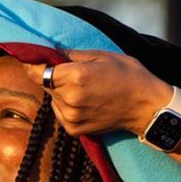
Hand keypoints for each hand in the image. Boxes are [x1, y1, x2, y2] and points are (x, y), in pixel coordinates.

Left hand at [26, 50, 171, 136]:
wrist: (146, 106)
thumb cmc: (128, 76)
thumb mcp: (101, 56)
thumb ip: (71, 54)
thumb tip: (48, 52)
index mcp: (75, 77)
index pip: (37, 71)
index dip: (33, 64)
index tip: (35, 60)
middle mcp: (69, 98)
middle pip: (45, 84)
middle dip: (53, 77)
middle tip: (74, 73)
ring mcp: (71, 116)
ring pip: (52, 99)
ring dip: (61, 92)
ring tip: (84, 89)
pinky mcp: (74, 129)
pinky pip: (60, 113)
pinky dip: (66, 107)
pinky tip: (85, 102)